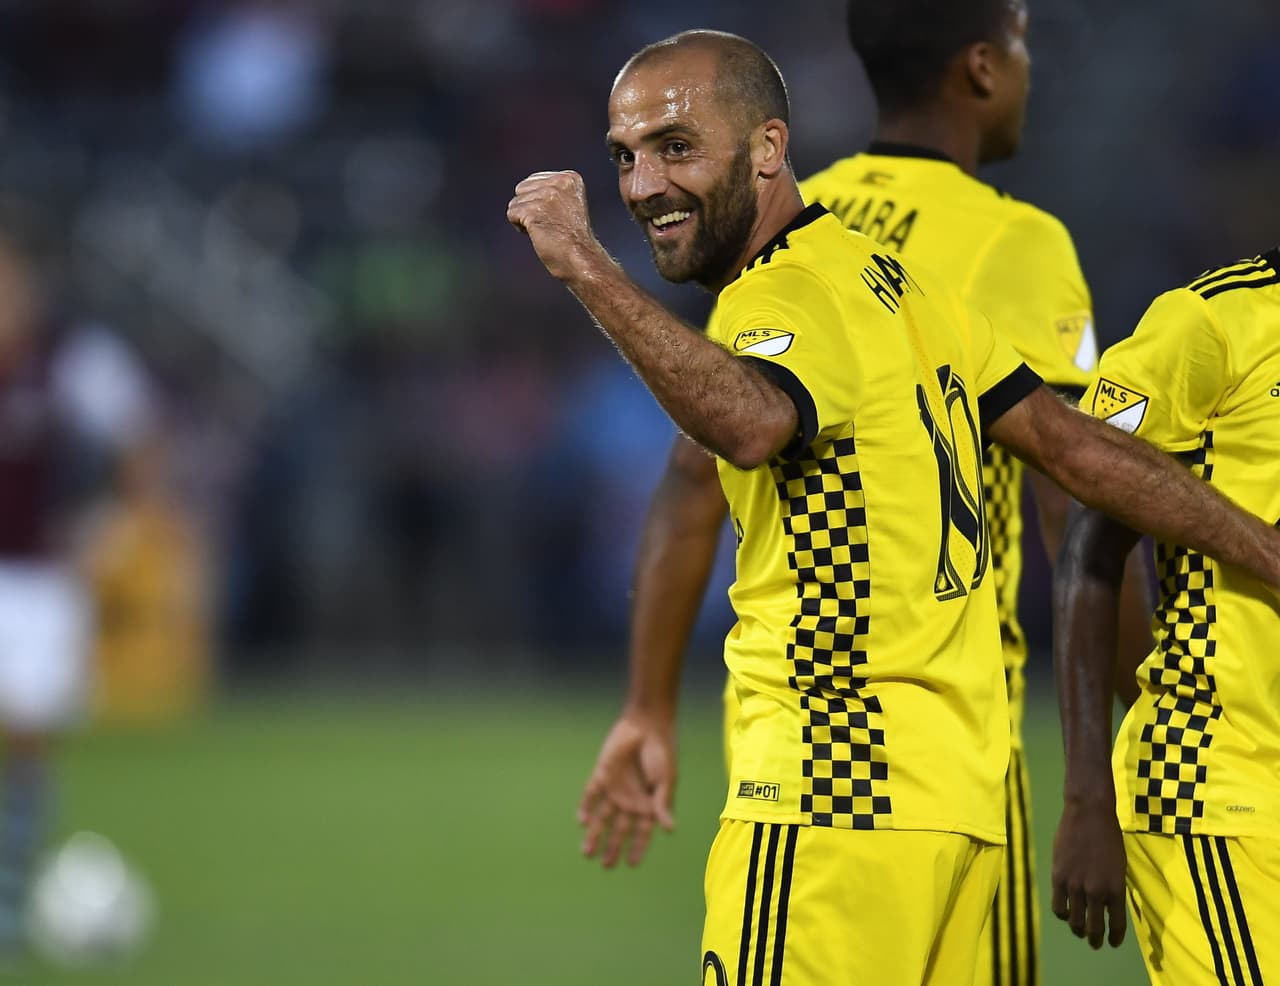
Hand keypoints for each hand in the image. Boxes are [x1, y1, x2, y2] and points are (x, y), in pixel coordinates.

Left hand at [507, 170, 608, 281]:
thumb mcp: (568, 203)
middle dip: (528, 207)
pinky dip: (519, 227)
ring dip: (524, 219)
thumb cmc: (572, 237)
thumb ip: (550, 190)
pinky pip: (512, 214)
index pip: (533, 180)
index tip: (555, 216)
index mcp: (569, 178)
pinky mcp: (533, 210)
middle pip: (521, 188)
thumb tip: (523, 188)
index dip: (537, 201)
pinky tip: (536, 234)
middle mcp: (558, 182)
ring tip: (544, 230)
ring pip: (515, 202)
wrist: (580, 257)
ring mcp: (546, 196)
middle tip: (548, 223)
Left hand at [577, 712, 675, 867]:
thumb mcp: (666, 779)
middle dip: (612, 848)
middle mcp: (630, 800)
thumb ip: (663, 804)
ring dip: (594, 834)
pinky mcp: (601, 775)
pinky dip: (586, 807)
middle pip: (619, 830)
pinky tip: (581, 821)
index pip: (642, 832)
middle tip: (606, 865)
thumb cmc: (661, 752)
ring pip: (602, 818)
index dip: (637, 848)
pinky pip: (591, 794)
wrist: (647, 725)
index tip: (630, 865)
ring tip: (587, 853)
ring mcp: (614, 788)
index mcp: (648, 804)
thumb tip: (670, 830)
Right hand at [1051, 797, 1128, 948]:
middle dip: (1095, 939)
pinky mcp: (1058, 877)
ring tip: (1078, 930)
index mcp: (1116, 889)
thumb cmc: (1109, 836)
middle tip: (1094, 942)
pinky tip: (1065, 913)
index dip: (1115, 937)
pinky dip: (1062, 914)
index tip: (1113, 942)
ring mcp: (1075, 885)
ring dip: (1078, 930)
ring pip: (1074, 920)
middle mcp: (1096, 892)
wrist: (1089, 814)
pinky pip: (1058, 906)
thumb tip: (1106, 905)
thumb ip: (1113, 887)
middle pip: (1094, 927)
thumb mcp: (1119, 866)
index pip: (1117, 924)